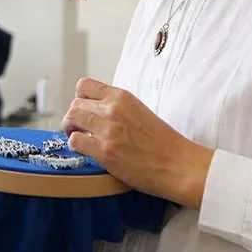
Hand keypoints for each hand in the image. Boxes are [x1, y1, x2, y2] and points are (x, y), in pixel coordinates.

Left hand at [61, 77, 213, 208]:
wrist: (180, 165)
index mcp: (121, 96)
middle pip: (75, 104)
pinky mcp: (105, 151)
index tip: (84, 109)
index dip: (80, 98)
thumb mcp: (139, 111)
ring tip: (79, 137)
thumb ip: (117, 107)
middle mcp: (112, 109)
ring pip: (71, 119)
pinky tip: (85, 150)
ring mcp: (107, 129)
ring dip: (71, 129)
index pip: (84, 85)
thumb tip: (96, 110)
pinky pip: (75, 141)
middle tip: (79, 128)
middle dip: (74, 116)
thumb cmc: (164, 143)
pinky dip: (76, 145)